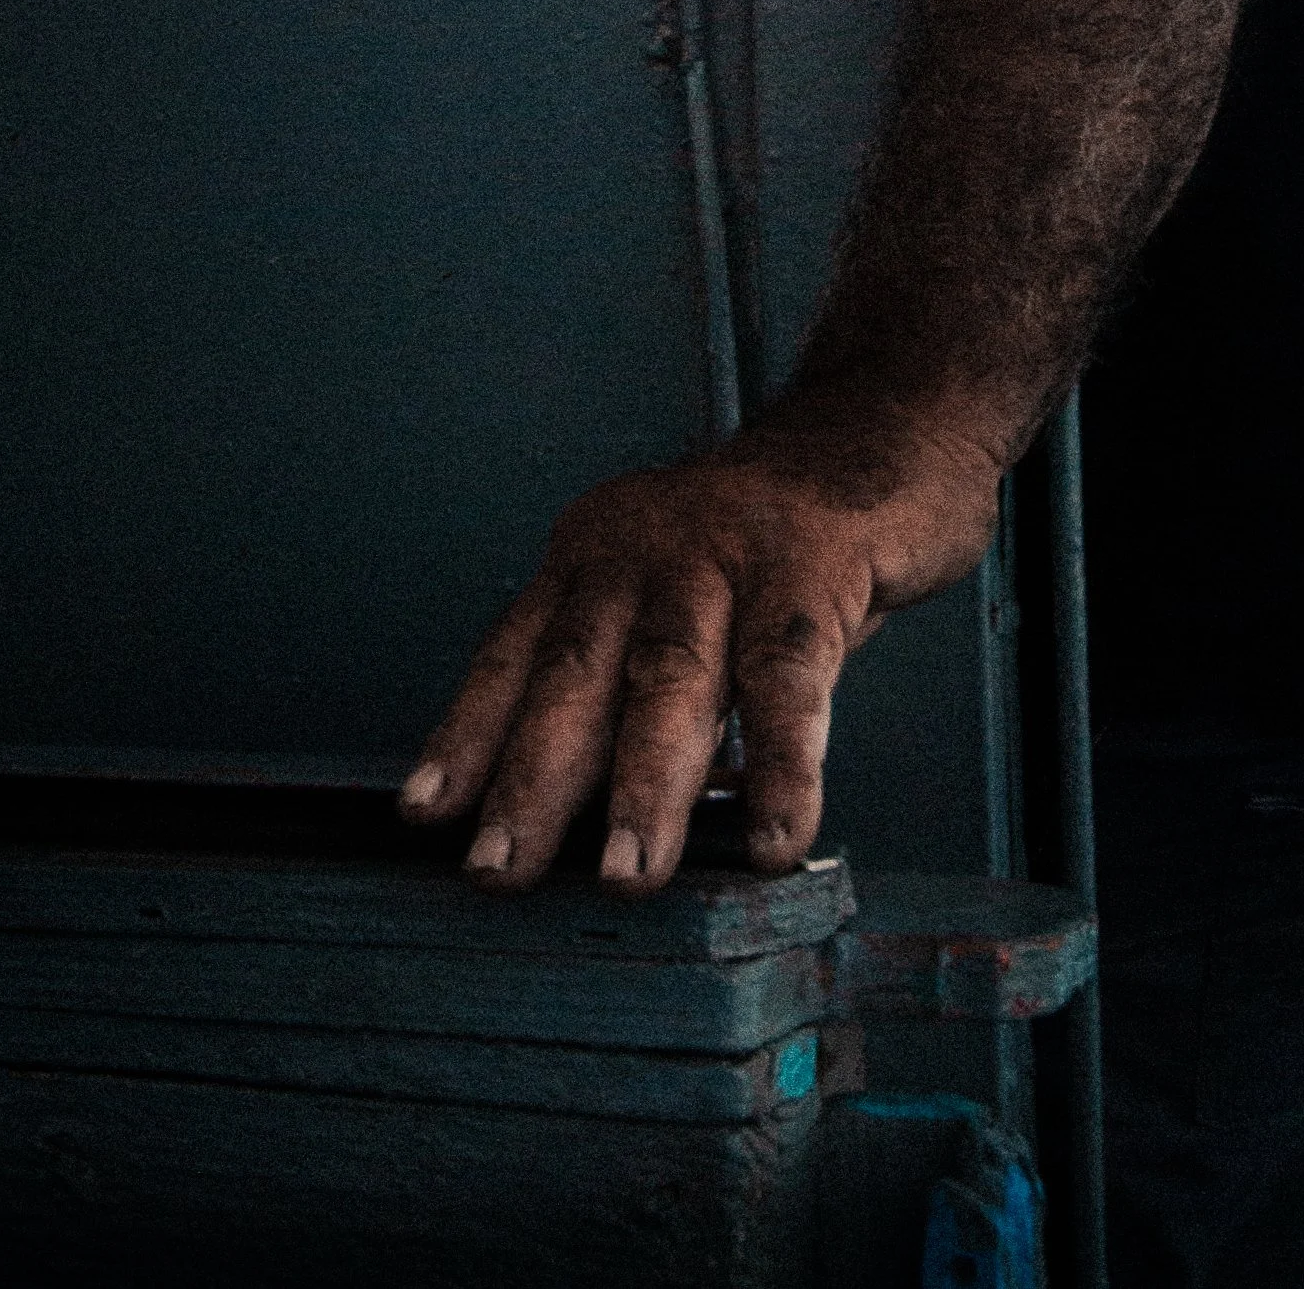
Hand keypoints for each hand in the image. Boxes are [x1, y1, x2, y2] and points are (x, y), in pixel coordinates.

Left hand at [399, 395, 1003, 892]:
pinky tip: (773, 839)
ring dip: (644, 784)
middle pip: (576, 673)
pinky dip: (780, 766)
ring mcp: (726, 553)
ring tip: (626, 875)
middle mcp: (643, 549)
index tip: (423, 813)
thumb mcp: (674, 588)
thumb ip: (629, 680)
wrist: (881, 427)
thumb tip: (578, 818)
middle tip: (498, 870)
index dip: (468, 734)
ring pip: (672, 678)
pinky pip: (790, 679)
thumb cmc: (768, 546)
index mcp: (594, 555)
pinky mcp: (813, 567)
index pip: (517, 653)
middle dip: (533, 779)